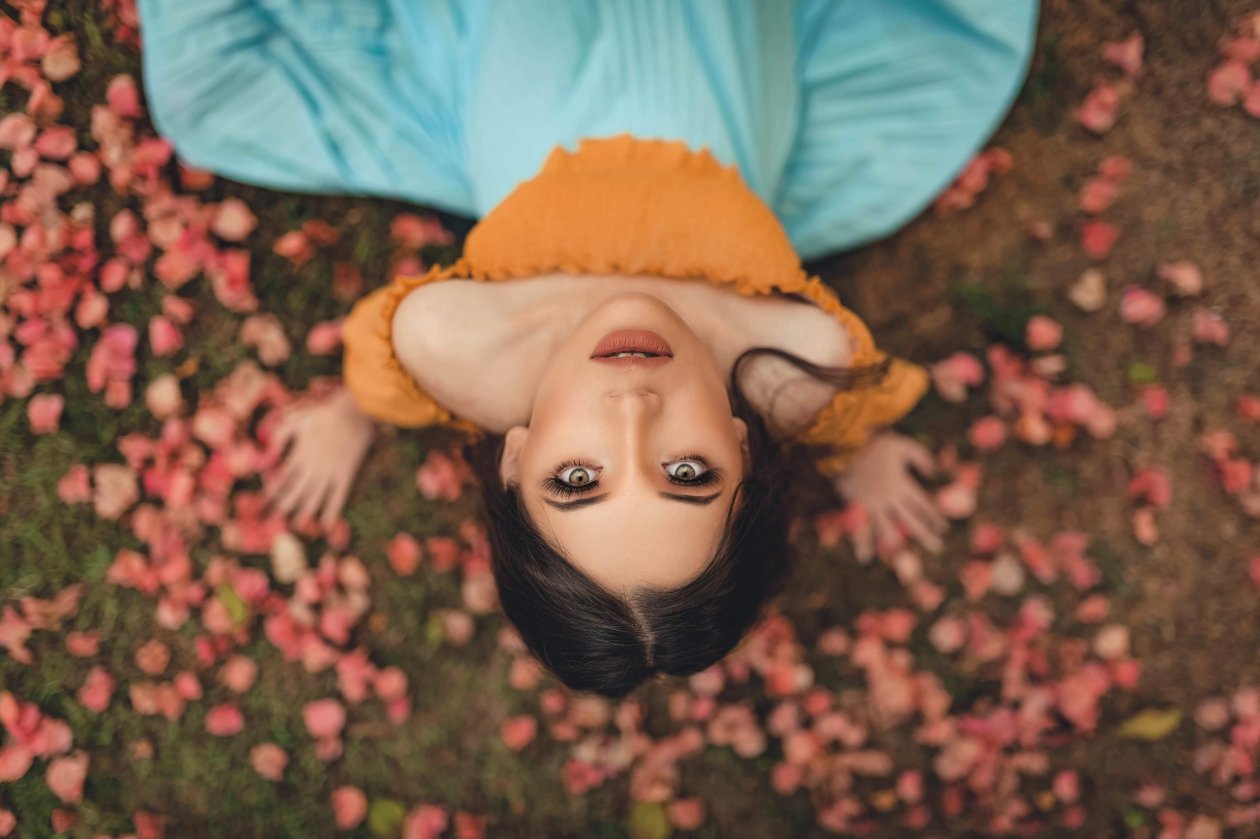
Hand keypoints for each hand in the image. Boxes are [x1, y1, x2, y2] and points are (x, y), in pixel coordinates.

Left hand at [263, 386, 375, 529]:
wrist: (354, 412)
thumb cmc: (325, 413)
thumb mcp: (296, 418)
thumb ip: (280, 434)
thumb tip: (268, 453)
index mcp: (300, 454)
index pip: (281, 479)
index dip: (271, 492)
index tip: (262, 503)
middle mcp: (313, 468)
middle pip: (295, 492)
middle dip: (283, 507)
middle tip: (273, 520)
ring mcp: (330, 472)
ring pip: (314, 498)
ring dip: (304, 512)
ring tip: (297, 524)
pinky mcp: (346, 474)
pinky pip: (338, 497)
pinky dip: (332, 512)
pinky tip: (326, 525)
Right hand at [832, 431, 946, 562]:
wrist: (845, 447)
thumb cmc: (874, 445)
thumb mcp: (902, 445)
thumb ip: (921, 457)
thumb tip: (933, 474)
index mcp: (902, 485)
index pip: (923, 505)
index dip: (934, 516)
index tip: (944, 528)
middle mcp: (889, 499)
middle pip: (910, 521)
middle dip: (925, 535)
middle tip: (938, 548)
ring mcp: (872, 505)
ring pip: (886, 528)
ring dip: (895, 542)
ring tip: (901, 553)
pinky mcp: (856, 507)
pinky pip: (860, 528)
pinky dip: (862, 544)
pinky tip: (864, 558)